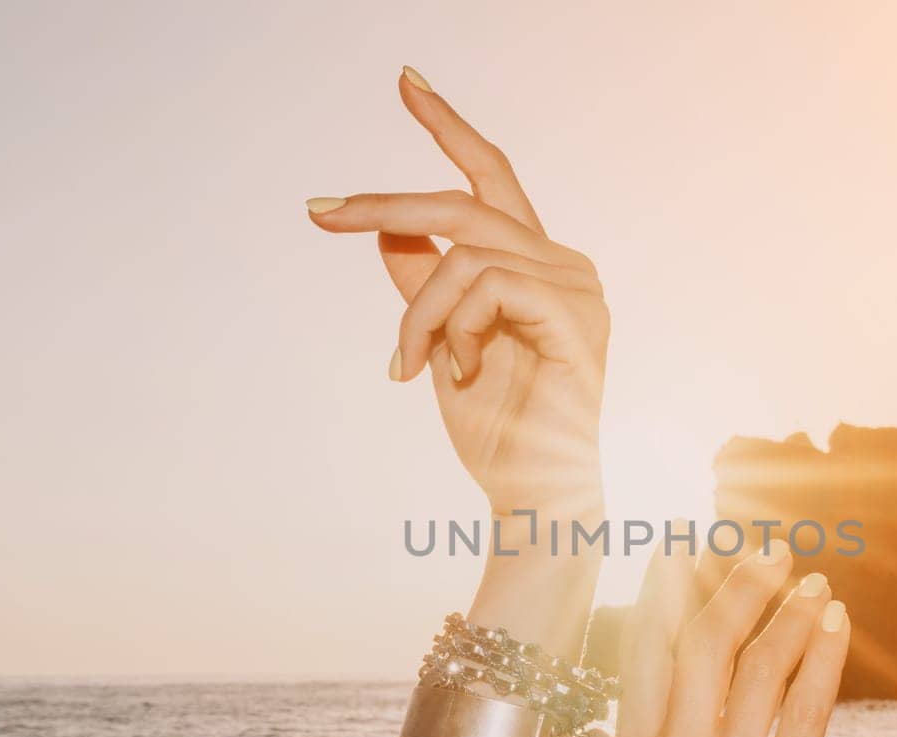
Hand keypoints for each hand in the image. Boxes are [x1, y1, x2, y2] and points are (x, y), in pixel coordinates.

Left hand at [307, 68, 607, 514]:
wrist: (532, 495)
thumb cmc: (495, 427)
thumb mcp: (440, 341)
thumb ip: (423, 280)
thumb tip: (384, 223)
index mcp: (538, 265)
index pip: (490, 180)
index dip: (447, 128)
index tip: (405, 81)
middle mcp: (566, 265)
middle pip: (466, 203)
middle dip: (384, 202)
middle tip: (319, 212)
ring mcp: (577, 287)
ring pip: (464, 252)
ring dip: (419, 311)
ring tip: (411, 365)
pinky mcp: (575, 314)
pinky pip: (485, 285)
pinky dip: (452, 328)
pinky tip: (458, 372)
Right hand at [615, 545, 886, 736]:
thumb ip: (664, 728)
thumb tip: (677, 640)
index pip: (642, 654)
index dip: (664, 591)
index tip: (683, 541)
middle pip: (699, 648)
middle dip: (735, 585)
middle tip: (768, 550)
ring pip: (757, 668)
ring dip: (789, 612)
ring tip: (814, 583)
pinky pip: (806, 707)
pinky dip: (824, 654)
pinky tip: (838, 624)